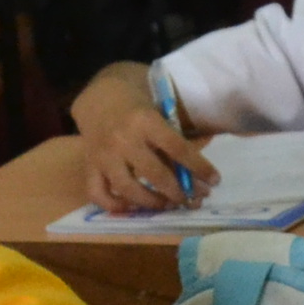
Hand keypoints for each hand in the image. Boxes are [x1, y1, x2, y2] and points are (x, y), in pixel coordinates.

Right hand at [75, 77, 214, 212]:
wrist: (98, 98)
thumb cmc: (136, 105)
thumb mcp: (158, 111)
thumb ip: (173, 138)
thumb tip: (198, 171)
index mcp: (144, 120)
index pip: (177, 148)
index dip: (198, 167)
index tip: (214, 180)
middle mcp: (123, 140)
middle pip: (156, 174)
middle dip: (179, 191)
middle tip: (194, 199)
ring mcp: (103, 156)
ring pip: (128, 189)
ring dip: (152, 202)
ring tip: (168, 205)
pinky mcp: (90, 166)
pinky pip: (98, 194)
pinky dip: (114, 205)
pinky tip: (133, 207)